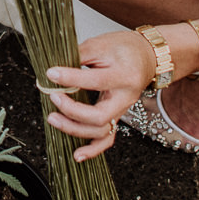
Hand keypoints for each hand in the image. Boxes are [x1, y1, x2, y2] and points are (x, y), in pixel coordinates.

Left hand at [42, 29, 156, 160]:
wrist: (146, 57)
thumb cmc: (125, 49)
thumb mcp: (102, 44)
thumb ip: (79, 55)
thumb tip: (54, 67)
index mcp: (124, 75)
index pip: (96, 81)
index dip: (71, 78)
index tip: (51, 73)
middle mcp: (125, 97)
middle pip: (99, 115)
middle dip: (71, 111)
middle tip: (53, 97)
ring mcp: (122, 110)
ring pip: (101, 131)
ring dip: (74, 129)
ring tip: (53, 118)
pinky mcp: (116, 116)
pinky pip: (107, 139)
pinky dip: (93, 149)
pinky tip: (77, 155)